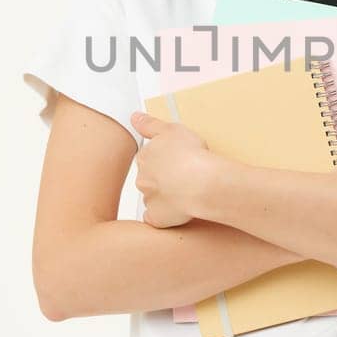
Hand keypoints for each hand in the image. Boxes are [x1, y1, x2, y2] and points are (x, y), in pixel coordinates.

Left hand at [130, 111, 213, 227]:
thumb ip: (150, 124)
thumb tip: (135, 118)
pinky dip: (165, 216)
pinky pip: (157, 218)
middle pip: (149, 178)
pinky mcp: (158, 217)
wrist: (202, 183)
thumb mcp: (171, 128)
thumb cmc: (190, 156)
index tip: (176, 159)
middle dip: (163, 178)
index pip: (148, 158)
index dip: (164, 158)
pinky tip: (178, 211)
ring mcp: (150, 200)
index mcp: (145, 157)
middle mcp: (143, 179)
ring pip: (153, 198)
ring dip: (165, 196)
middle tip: (184, 175)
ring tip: (187, 192)